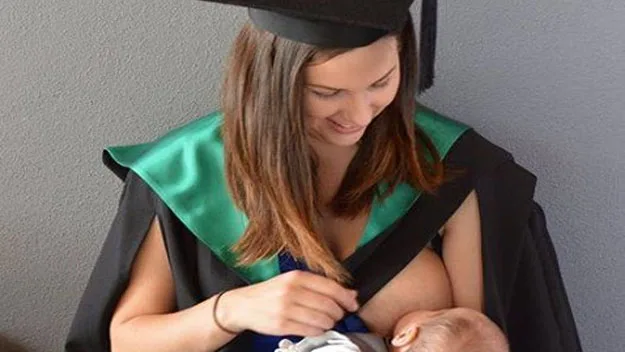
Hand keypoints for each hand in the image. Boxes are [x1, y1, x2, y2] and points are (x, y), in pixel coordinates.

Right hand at [216, 270, 359, 336]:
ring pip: (322, 320)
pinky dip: (318, 331)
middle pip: (329, 305)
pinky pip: (311, 331)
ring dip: (329, 323)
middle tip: (337, 315)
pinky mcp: (282, 325)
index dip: (346, 298)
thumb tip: (350, 294)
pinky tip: (314, 327)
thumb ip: (319, 286)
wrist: (242, 305)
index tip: (353, 304)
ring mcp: (286, 308)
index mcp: (296, 277)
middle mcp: (292, 291)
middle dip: (338, 313)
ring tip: (324, 321)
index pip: (331, 287)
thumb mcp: (292, 282)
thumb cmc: (271, 293)